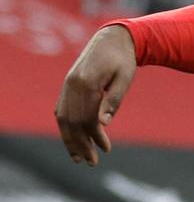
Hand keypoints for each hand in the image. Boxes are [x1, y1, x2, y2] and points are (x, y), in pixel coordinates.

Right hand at [54, 25, 136, 166]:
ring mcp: (67, 85)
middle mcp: (72, 85)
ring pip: (63, 118)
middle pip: (72, 122)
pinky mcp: (67, 85)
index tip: (106, 149)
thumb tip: (103, 124)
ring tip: (77, 157)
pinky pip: (61, 109)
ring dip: (69, 139)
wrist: (112, 39)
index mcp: (86, 83)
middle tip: (91, 162)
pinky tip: (71, 139)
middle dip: (80, 144)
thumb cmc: (123, 60)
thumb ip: (114, 100)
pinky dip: (65, 126)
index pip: (87, 118)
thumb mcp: (125, 79)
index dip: (95, 136)